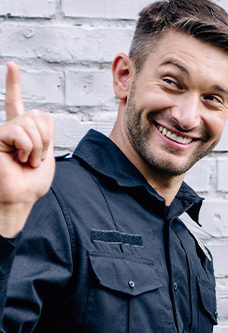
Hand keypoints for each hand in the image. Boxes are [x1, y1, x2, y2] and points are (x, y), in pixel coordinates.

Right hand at [0, 62, 54, 236]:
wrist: (23, 197)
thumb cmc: (32, 182)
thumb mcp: (47, 154)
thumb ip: (46, 134)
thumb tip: (46, 114)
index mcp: (21, 131)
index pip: (16, 103)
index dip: (13, 83)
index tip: (11, 65)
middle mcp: (9, 128)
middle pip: (37, 115)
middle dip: (44, 139)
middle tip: (35, 158)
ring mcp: (1, 132)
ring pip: (30, 122)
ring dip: (37, 145)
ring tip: (27, 160)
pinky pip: (20, 131)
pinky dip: (27, 147)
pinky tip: (19, 159)